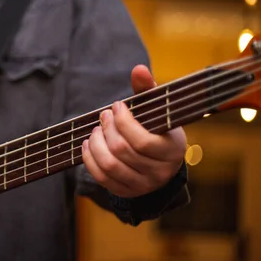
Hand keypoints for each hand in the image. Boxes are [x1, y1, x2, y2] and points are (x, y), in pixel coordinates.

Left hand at [81, 64, 186, 197]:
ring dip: (96, 144)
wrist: (160, 164)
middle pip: (123, 151)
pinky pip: (102, 177)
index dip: (123, 122)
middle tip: (103, 116)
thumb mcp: (157, 110)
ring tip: (95, 130)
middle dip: (107, 130)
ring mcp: (142, 185)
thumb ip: (148, 89)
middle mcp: (160, 172)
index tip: (116, 106)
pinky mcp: (125, 192)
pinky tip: (88, 144)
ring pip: (110, 165)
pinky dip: (90, 159)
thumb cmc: (157, 129)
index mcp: (172, 150)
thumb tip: (138, 68)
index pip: (143, 142)